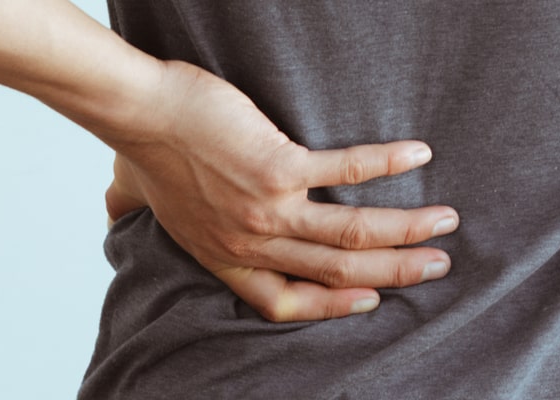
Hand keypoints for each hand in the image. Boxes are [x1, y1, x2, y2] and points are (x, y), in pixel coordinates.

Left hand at [94, 61, 459, 321]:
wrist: (140, 111)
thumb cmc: (140, 147)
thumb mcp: (134, 196)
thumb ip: (133, 211)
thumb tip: (115, 213)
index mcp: (223, 257)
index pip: (285, 302)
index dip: (331, 307)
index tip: (369, 300)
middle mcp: (252, 242)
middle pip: (338, 271)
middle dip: (395, 273)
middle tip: (438, 266)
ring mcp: (269, 209)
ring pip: (351, 234)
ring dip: (406, 231)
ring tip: (444, 224)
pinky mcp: (278, 167)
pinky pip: (346, 171)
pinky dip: (386, 166)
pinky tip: (418, 157)